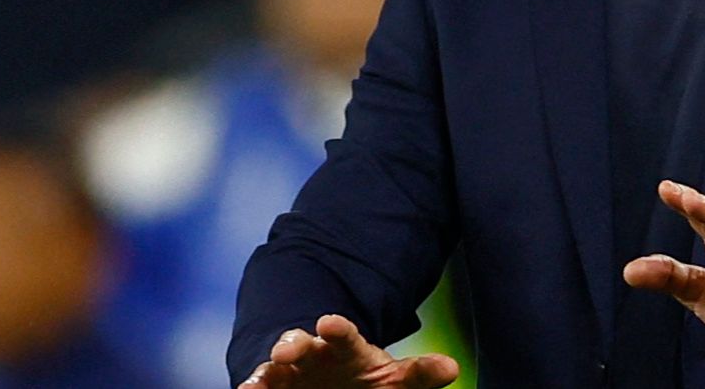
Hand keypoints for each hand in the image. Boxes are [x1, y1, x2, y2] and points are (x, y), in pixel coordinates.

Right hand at [239, 314, 458, 388]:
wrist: (331, 383)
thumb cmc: (364, 379)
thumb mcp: (392, 379)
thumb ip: (418, 373)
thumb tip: (452, 367)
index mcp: (344, 346)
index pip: (342, 333)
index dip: (336, 327)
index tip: (329, 322)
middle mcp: (311, 353)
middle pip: (299, 343)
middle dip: (292, 343)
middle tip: (286, 348)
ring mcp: (287, 371)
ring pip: (271, 366)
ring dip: (263, 372)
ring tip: (254, 383)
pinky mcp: (271, 386)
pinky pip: (259, 386)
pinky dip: (252, 388)